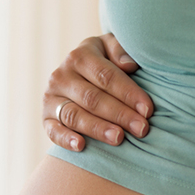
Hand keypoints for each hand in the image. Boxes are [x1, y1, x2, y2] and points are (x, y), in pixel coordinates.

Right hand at [43, 33, 153, 151]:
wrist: (76, 77)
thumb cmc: (103, 63)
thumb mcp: (111, 48)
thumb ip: (120, 51)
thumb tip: (129, 65)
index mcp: (80, 56)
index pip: (107, 76)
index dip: (128, 93)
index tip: (148, 110)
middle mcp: (61, 76)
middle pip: (93, 98)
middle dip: (120, 114)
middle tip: (141, 128)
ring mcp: (51, 98)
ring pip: (75, 115)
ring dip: (98, 128)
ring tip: (119, 138)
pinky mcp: (46, 118)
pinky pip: (53, 131)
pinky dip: (66, 139)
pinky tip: (81, 146)